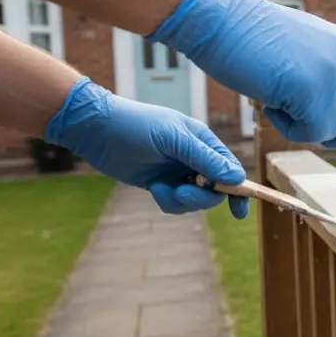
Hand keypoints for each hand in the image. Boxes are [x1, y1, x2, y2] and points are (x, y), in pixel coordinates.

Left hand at [45, 77, 249, 217]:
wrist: (96, 129)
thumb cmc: (136, 126)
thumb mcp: (173, 139)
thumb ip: (205, 158)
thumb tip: (237, 178)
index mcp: (203, 141)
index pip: (230, 168)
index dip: (239, 189)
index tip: (239, 211)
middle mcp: (194, 157)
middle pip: (215, 189)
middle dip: (202, 196)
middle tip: (184, 192)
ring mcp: (177, 172)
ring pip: (195, 200)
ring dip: (182, 200)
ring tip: (162, 189)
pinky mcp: (160, 184)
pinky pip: (175, 203)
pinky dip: (168, 201)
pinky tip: (155, 189)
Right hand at [148, 0, 335, 168]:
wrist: (220, 19)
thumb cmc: (251, 40)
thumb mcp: (306, 54)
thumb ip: (331, 79)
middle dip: (334, 134)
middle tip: (300, 119)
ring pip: (334, 132)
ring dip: (303, 127)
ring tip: (278, 95)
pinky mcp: (317, 91)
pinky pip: (310, 133)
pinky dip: (286, 125)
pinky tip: (270, 97)